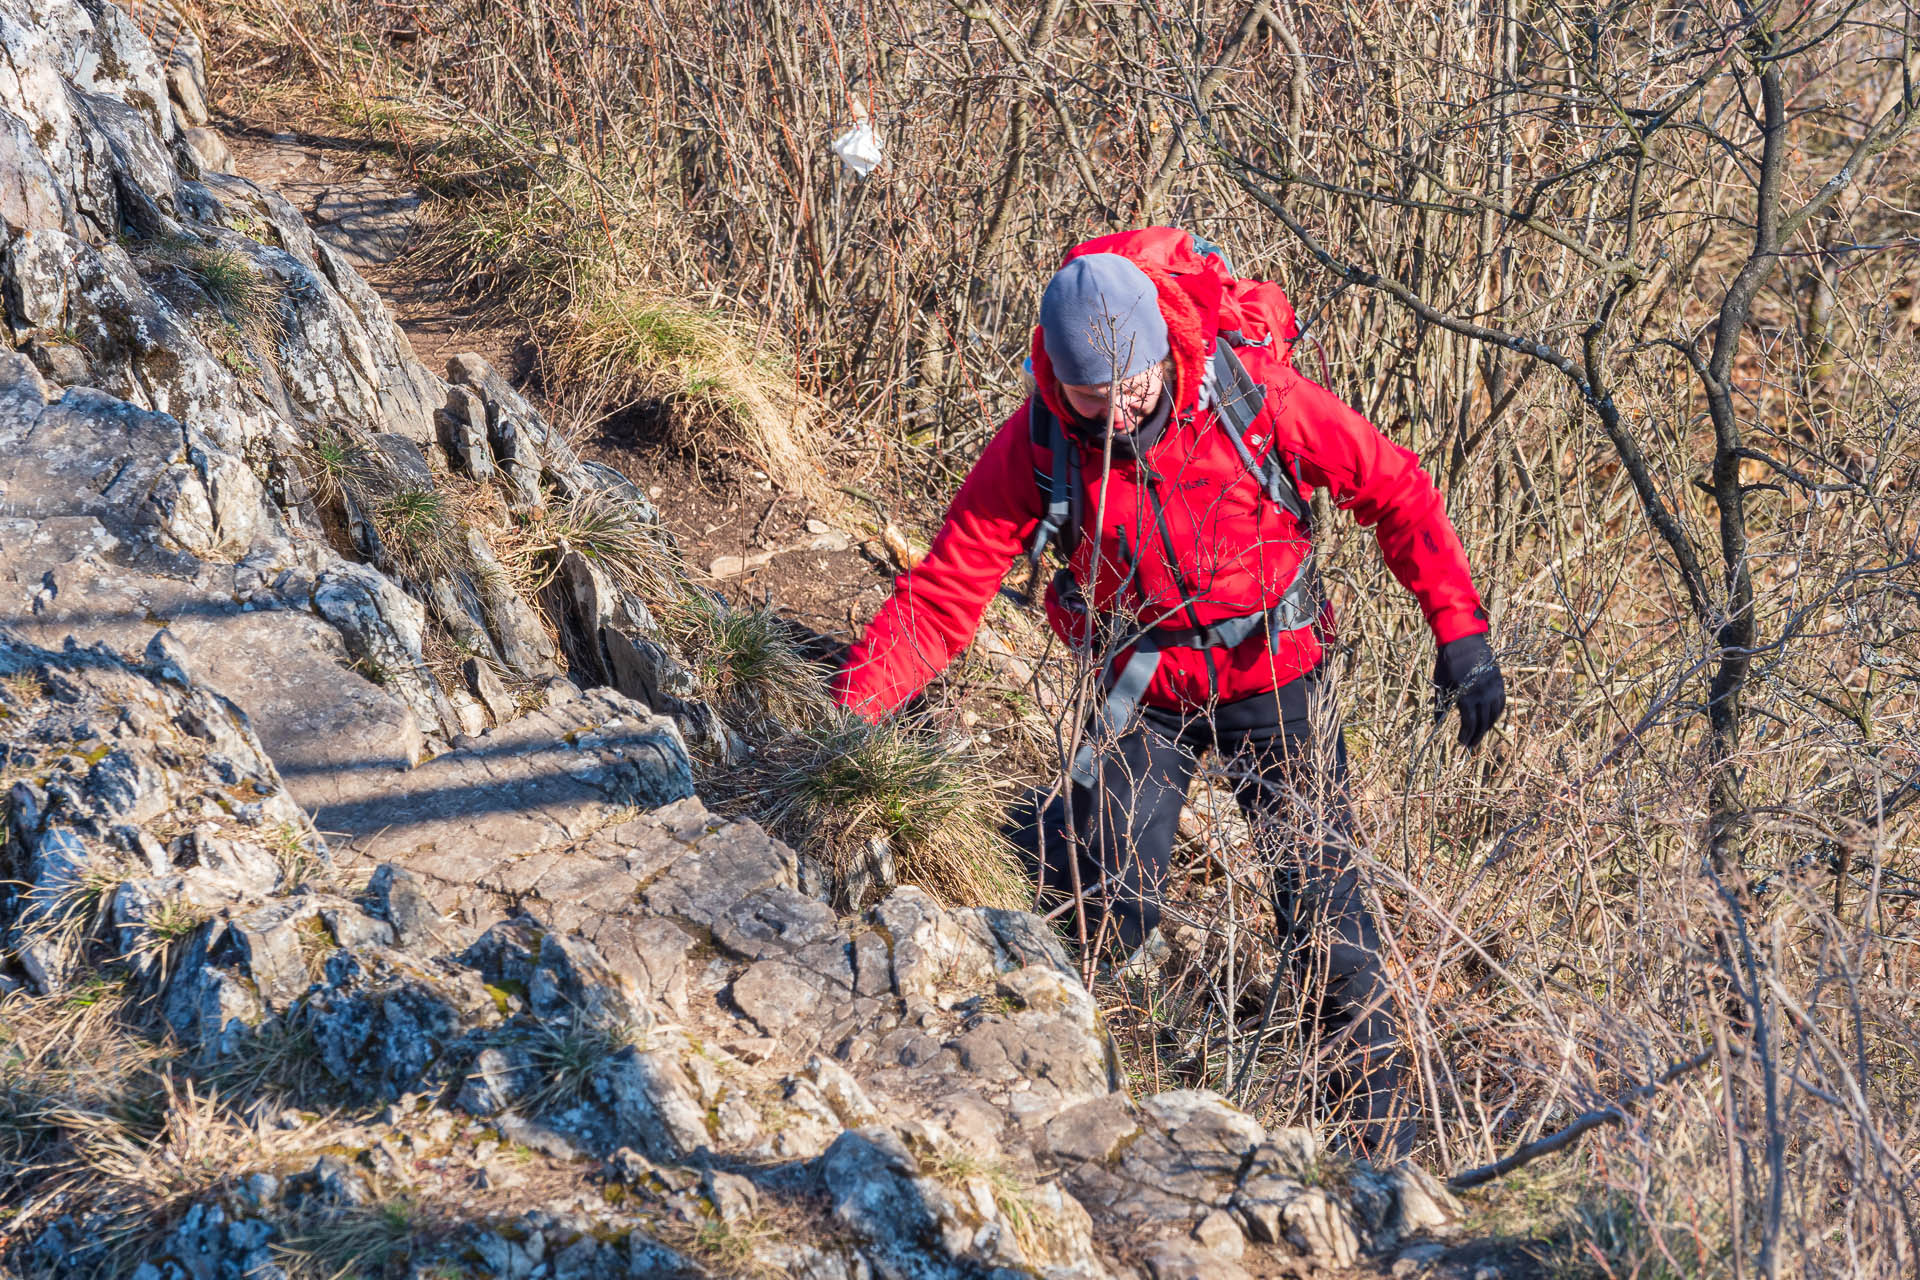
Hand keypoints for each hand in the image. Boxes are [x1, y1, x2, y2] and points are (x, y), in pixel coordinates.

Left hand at [1433, 632, 1505, 749]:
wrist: (1463, 639)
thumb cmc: (1448, 662)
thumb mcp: (1440, 684)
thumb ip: (1441, 704)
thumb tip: (1437, 723)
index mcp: (1467, 695)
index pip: (1470, 723)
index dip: (1466, 735)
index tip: (1462, 743)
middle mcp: (1483, 694)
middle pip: (1483, 722)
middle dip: (1476, 736)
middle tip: (1470, 745)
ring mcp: (1493, 687)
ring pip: (1494, 714)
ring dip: (1487, 727)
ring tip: (1479, 735)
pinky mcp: (1499, 681)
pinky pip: (1501, 702)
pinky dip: (1496, 713)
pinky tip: (1490, 719)